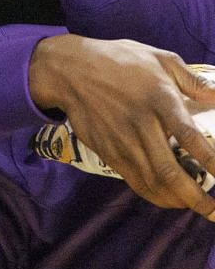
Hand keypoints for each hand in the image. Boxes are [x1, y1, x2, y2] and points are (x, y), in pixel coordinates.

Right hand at [29, 34, 214, 217]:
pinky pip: (133, 180)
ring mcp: (120, 140)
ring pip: (151, 182)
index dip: (211, 161)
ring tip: (195, 206)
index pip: (190, 136)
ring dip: (177, 201)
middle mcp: (140, 123)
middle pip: (170, 171)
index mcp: (159, 98)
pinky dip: (154, 195)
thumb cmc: (119, 60)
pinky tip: (169, 198)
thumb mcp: (159, 58)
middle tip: (214, 211)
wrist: (68, 69)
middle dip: (195, 197)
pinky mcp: (106, 150)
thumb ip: (193, 80)